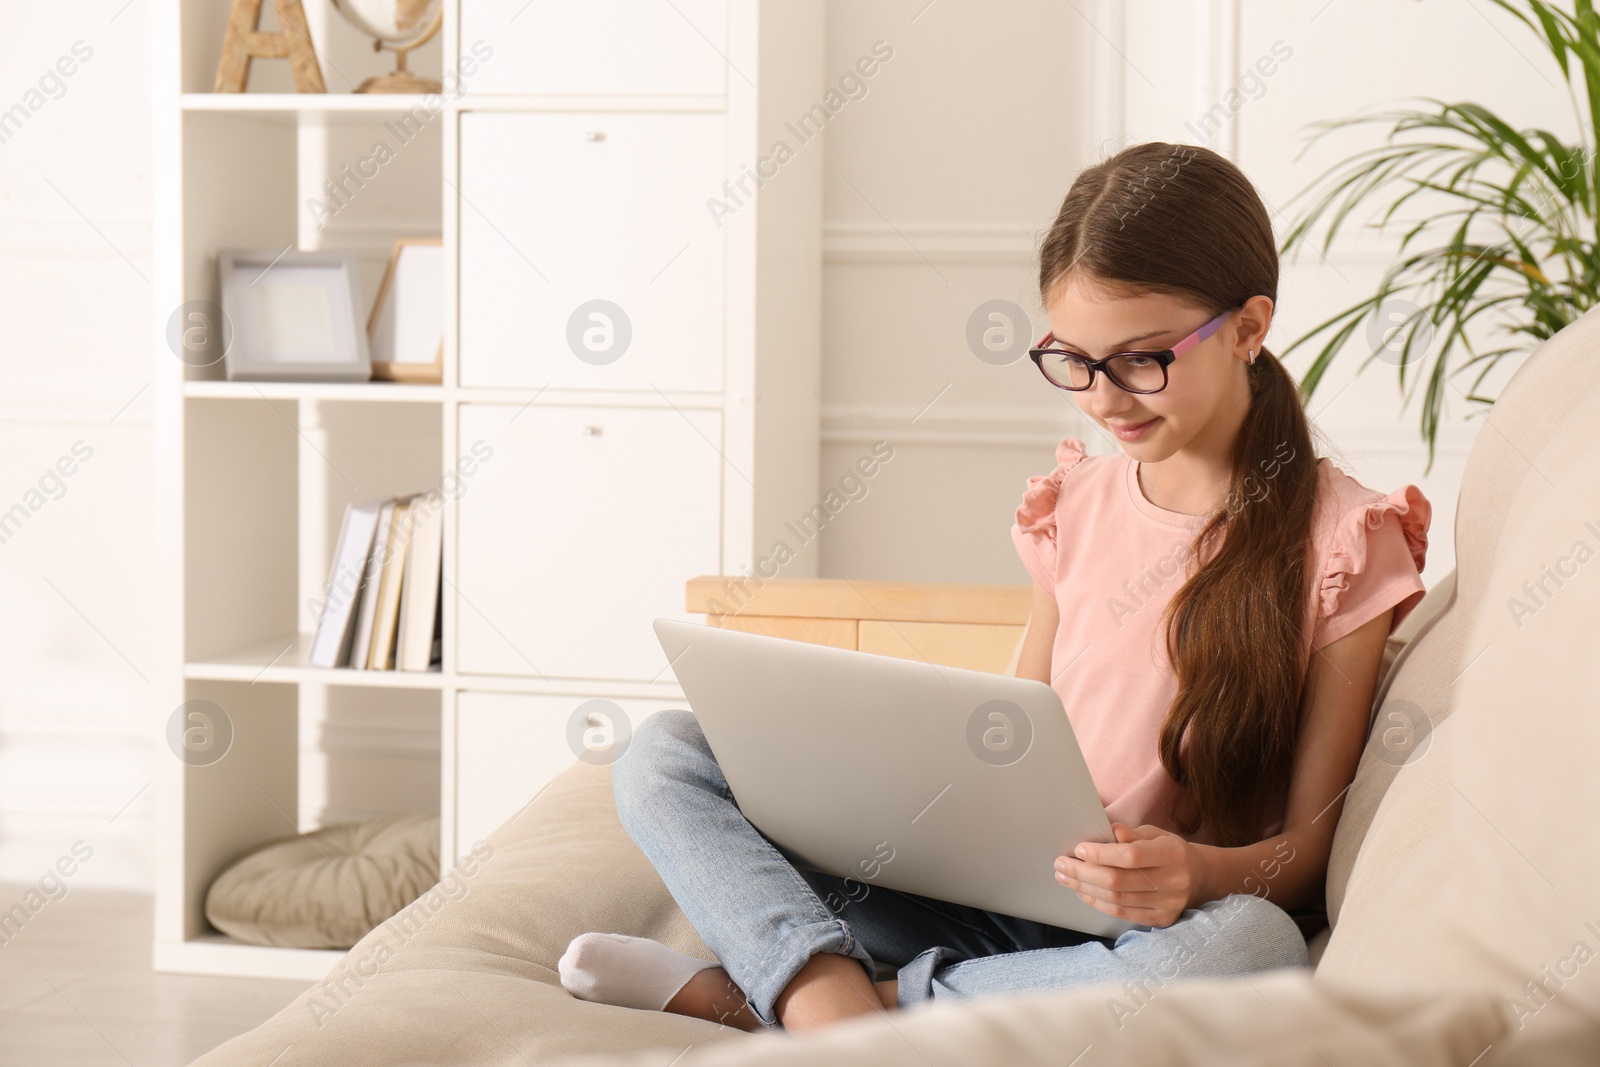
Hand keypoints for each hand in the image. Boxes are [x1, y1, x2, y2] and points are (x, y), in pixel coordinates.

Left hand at [1054, 822, 1202, 927]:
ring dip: (1084, 888)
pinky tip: (1082, 892)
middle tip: (1060, 864)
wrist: (1200, 878)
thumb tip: (1110, 831)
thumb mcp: (1156, 834)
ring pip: (1116, 900)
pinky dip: (1097, 902)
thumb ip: (1132, 834)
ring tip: (1064, 877)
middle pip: (1118, 881)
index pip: (1131, 856)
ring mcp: (1168, 905)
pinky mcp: (1161, 920)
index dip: (1101, 854)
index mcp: (1172, 854)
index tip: (1078, 849)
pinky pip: (1122, 914)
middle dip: (1083, 872)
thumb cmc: (1170, 851)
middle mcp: (1173, 882)